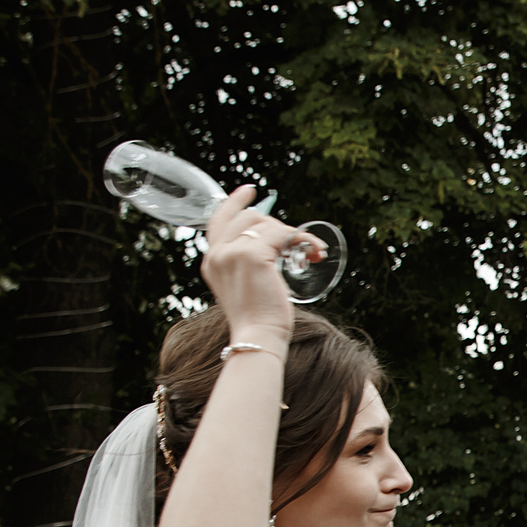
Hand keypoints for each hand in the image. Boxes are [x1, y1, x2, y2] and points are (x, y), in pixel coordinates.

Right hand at [199, 185, 301, 350]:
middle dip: (277, 226)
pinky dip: (302, 239)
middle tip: (299, 243)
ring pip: (267, 223)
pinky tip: (314, 252)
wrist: (258, 336)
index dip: (235, 202)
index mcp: (212, 261)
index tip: (250, 190)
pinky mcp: (252, 254)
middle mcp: (217, 253)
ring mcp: (232, 252)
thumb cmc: (260, 319)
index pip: (218, 220)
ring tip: (311, 251)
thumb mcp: (247, 286)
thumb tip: (277, 246)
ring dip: (294, 234)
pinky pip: (282, 234)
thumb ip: (249, 265)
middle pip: (248, 217)